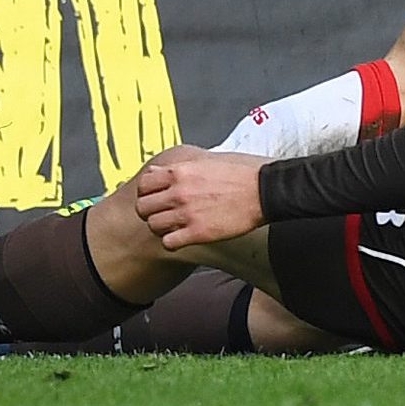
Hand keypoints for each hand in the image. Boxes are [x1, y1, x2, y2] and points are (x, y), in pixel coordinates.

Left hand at [130, 143, 265, 250]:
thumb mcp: (203, 163)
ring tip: (173, 228)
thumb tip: (160, 172)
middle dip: (150, 212)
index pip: (143, 185)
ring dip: (161, 228)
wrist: (261, 191)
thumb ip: (180, 169)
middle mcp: (178, 192)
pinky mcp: (198, 232)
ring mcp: (187, 213)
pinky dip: (172, 243)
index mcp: (179, 173)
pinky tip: (182, 239)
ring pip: (153, 226)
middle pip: (143, 207)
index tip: (154, 198)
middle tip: (161, 215)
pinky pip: (168, 243)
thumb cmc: (237, 176)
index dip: (146, 193)